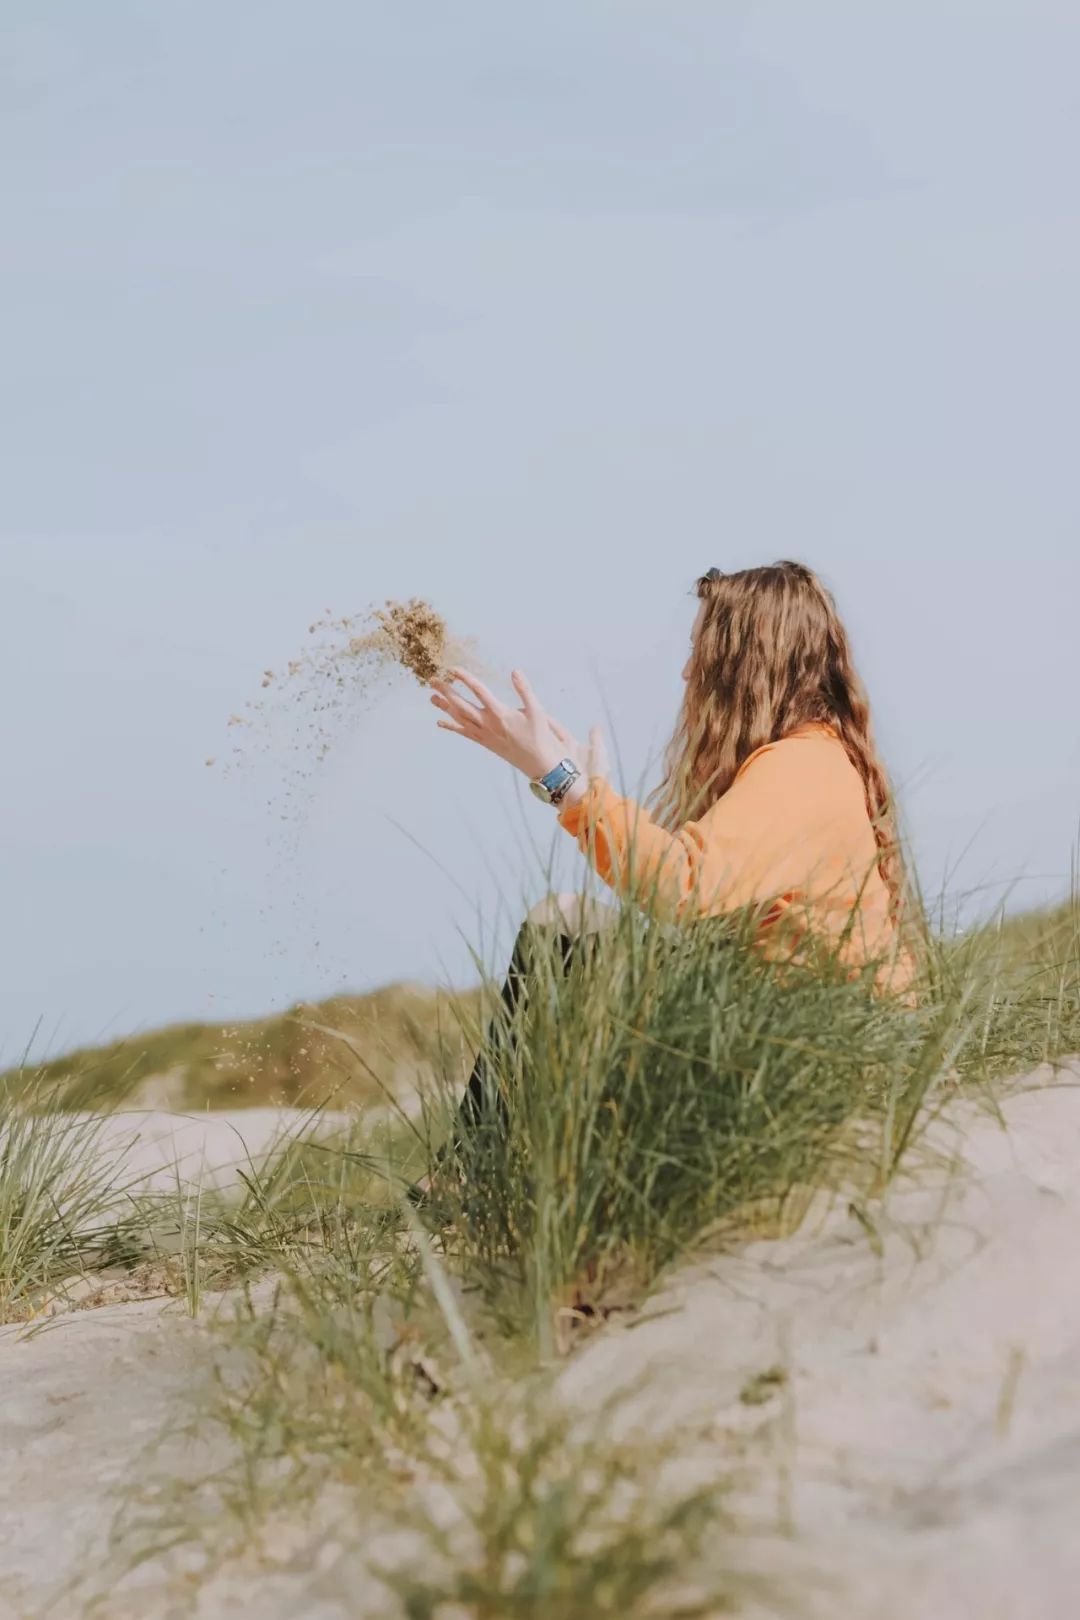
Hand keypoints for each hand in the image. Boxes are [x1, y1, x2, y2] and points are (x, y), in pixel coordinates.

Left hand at [430, 667, 605, 793]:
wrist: (539, 763)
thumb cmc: (540, 736)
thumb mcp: (538, 710)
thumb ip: (525, 689)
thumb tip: (514, 671)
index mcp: (500, 713)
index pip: (479, 691)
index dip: (465, 678)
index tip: (453, 669)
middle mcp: (488, 724)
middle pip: (461, 705)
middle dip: (446, 692)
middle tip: (432, 680)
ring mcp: (484, 734)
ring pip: (459, 718)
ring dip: (444, 707)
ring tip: (432, 697)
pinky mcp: (484, 742)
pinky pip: (464, 733)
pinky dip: (451, 727)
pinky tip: (440, 722)